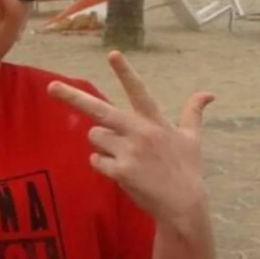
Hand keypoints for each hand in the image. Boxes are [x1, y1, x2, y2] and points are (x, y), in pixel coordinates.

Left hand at [47, 50, 213, 223]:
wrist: (183, 206)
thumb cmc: (186, 170)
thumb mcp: (191, 139)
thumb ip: (193, 113)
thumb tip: (208, 93)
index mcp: (154, 121)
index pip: (139, 91)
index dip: (125, 72)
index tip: (112, 53)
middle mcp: (140, 132)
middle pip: (100, 110)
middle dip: (73, 98)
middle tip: (51, 87)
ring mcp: (129, 151)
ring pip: (95, 136)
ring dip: (102, 143)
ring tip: (124, 155)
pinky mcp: (120, 171)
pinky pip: (95, 160)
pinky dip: (102, 164)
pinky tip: (120, 171)